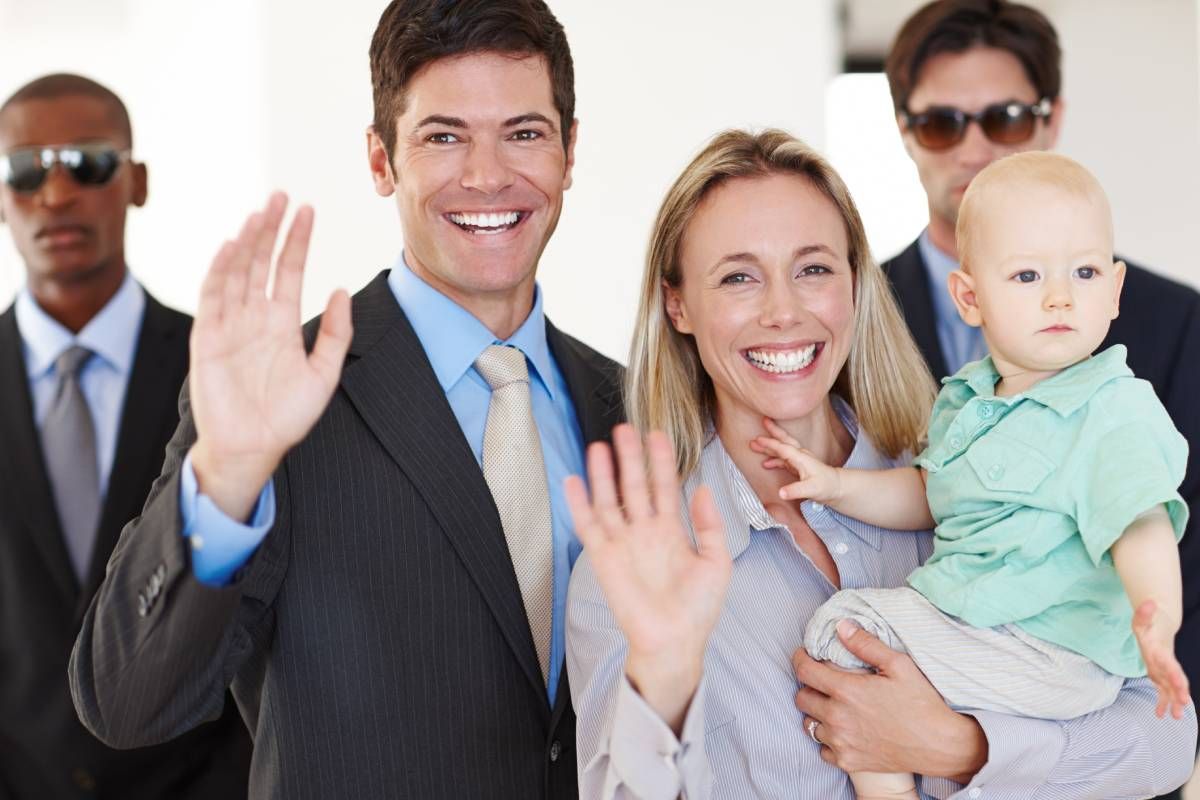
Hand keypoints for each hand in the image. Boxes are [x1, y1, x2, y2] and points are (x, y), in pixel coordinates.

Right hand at [190, 193, 352, 520]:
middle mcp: (254, 317)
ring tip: (260, 214)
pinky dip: (219, 272)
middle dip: (271, 229)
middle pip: (261, 262)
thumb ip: (336, 334)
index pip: (288, 270)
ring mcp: (229, 325)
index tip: (307, 210)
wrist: (252, 449)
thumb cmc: (287, 417)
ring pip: (236, 273)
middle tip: (281, 195)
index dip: (297, 241)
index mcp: (282, 323)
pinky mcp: (207, 339)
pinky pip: (211, 299)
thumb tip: (343, 291)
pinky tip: (230, 248)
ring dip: (246, 243)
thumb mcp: (324, 375)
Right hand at [564, 424, 731, 732]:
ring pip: (610, 499)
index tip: (657, 434)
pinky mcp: (604, 558)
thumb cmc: (698, 609)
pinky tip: (574, 480)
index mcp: (672, 531)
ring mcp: (623, 543)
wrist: (676, 643)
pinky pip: (589, 526)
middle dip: (630, 457)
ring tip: (601, 445)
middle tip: (626, 428)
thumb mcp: (717, 563)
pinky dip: (579, 504)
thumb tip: (702, 489)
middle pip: (635, 485)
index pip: (664, 486)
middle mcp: (645, 532)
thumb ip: (710, 525)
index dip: (661, 460)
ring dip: (604, 473)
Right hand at [749, 417, 841, 502]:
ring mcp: (799, 461)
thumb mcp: (811, 489)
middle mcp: (800, 456)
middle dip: (773, 432)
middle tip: (763, 421)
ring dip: (769, 446)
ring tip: (755, 444)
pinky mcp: (799, 467)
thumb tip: (781, 493)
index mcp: (801, 458)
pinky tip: (766, 463)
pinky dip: (774, 459)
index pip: (783, 448)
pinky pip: (783, 460)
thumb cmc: (827, 486)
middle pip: (784, 440)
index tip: (758, 439)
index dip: (770, 443)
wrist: (838, 488)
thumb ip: (795, 490)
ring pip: (782, 449)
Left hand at [794, 621, 986, 781]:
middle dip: (809, 685)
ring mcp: (842, 743)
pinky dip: (827, 739)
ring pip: (809, 724)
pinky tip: (843, 730)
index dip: (800, 658)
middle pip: (801, 698)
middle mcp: (838, 718)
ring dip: (816, 713)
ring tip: (833, 705)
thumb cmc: (921, 703)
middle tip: (823, 681)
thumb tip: (841, 626)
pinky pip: (822, 749)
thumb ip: (866, 644)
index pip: (804, 671)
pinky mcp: (848, 762)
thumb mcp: (899, 665)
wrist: (939, 745)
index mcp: (847, 691)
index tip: (804, 655)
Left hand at [1132, 599, 1189, 718]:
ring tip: (1177, 716)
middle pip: (1175, 678)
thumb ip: (1143, 614)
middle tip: (1184, 702)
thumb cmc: (1147, 628)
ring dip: (1174, 702)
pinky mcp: (1160, 678)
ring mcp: (1164, 673)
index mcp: (1161, 653)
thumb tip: (1148, 602)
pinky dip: (1162, 704)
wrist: (1158, 633)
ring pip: (1172, 689)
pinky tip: (1161, 715)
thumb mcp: (1141, 620)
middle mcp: (1166, 665)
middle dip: (1179, 690)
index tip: (1179, 682)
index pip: (1169, 663)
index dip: (1174, 672)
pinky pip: (1163, 693)